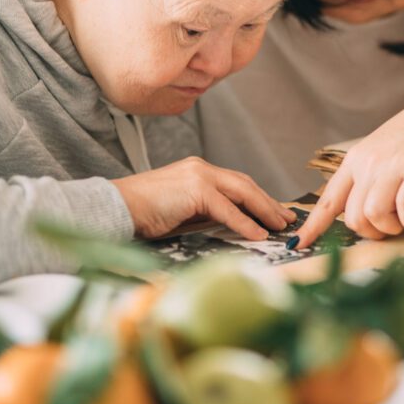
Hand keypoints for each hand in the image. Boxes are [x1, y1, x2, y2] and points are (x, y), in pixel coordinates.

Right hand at [111, 157, 297, 239]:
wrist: (117, 208)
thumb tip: (231, 227)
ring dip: (264, 210)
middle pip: (245, 184)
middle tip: (286, 218)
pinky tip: (258, 235)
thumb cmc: (142, 214)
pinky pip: (228, 209)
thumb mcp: (180, 211)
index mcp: (197, 171)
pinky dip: (245, 223)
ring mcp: (199, 176)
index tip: (274, 212)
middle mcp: (201, 168)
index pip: (236, 183)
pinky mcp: (195, 189)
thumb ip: (204, 214)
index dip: (258, 198)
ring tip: (279, 226)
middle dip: (268, 202)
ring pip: (242, 192)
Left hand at [293, 90, 403, 247]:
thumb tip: (362, 207)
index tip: (299, 243)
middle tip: (390, 228)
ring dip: (390, 228)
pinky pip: (403, 211)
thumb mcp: (385, 148)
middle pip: (352, 217)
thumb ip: (370, 173)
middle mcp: (369, 163)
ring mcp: (392, 167)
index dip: (313, 225)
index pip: (329, 199)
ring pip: (372, 216)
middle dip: (370, 233)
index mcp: (357, 159)